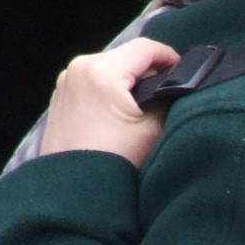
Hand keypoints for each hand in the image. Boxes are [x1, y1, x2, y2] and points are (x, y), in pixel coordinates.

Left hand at [40, 36, 181, 165]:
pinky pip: (93, 82)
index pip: (145, 48)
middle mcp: (78, 69)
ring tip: (142, 109)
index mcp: (101, 71)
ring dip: (128, 82)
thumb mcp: (153, 128)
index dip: (170, 57)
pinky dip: (110, 91)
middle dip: (148, 72)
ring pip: (109, 69)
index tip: (184, 72)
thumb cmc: (114, 162)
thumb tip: (173, 84)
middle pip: (125, 56)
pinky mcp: (60, 97)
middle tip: (165, 95)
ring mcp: (66, 82)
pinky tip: (119, 116)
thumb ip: (166, 97)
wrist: (74, 195)